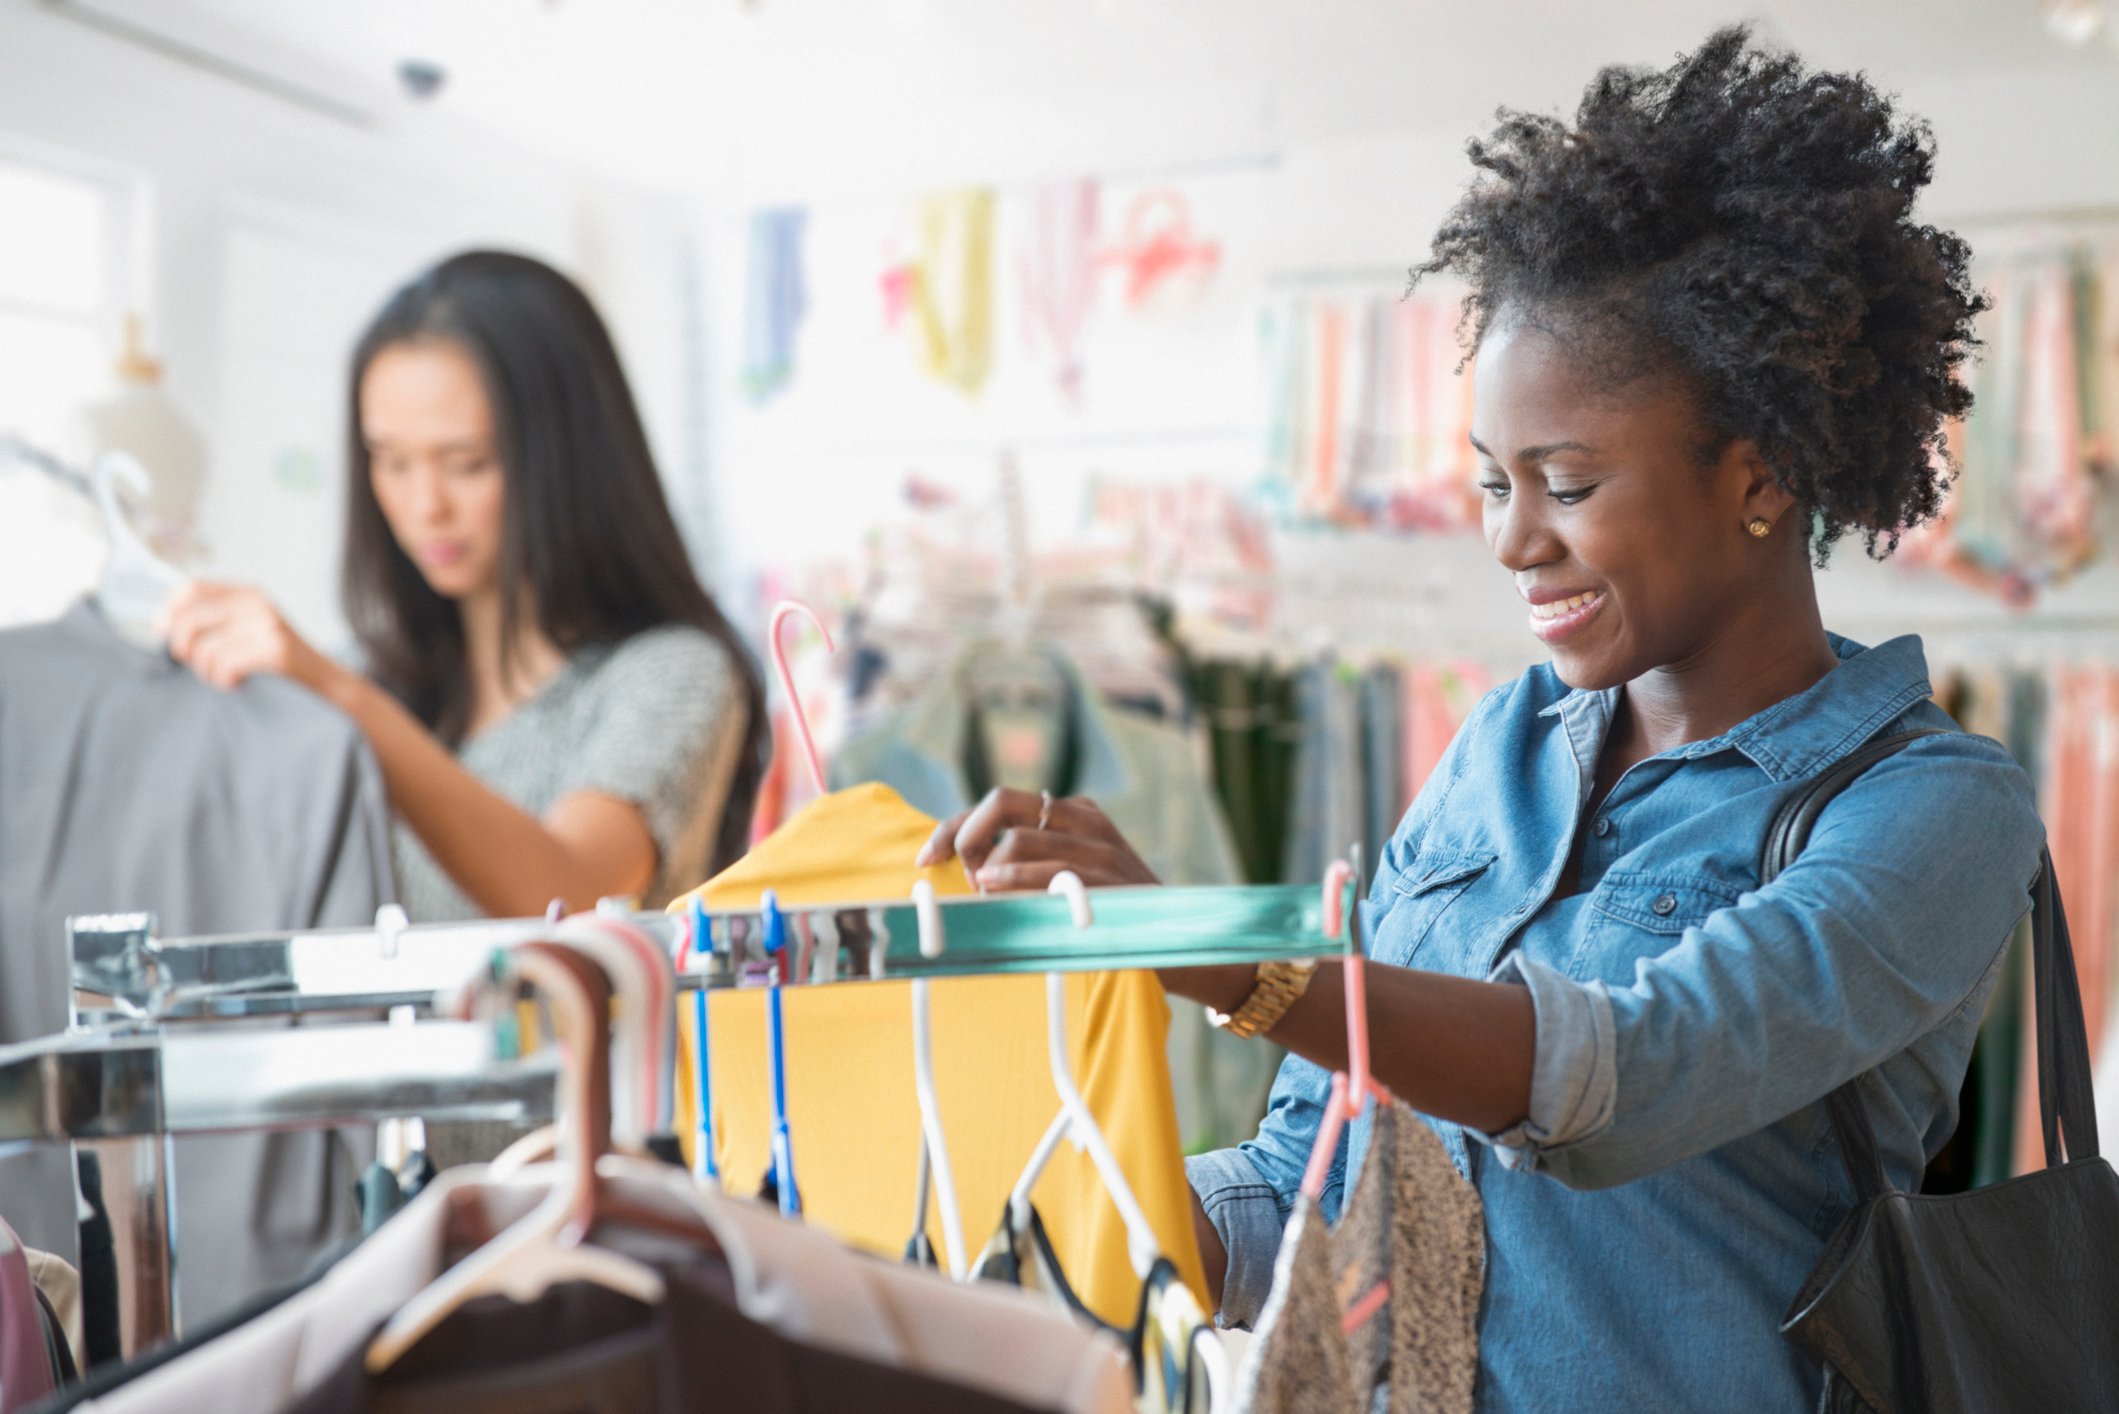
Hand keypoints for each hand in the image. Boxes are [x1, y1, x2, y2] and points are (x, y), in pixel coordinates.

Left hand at [162, 581, 329, 693]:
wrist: (325, 680)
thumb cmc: (279, 660)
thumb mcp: (249, 628)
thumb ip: (213, 620)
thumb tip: (162, 624)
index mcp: (248, 593)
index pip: (191, 587)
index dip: (170, 610)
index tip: (163, 632)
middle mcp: (257, 603)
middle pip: (189, 619)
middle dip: (182, 648)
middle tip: (194, 663)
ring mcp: (267, 625)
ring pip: (204, 649)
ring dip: (206, 672)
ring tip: (223, 677)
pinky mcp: (274, 650)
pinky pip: (224, 666)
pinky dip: (223, 681)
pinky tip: (237, 683)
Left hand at [915, 787, 1161, 891]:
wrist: (1178, 938)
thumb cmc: (1113, 913)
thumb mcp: (1074, 876)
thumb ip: (1032, 863)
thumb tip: (969, 870)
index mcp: (1075, 812)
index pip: (1000, 802)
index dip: (955, 826)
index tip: (927, 856)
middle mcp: (1085, 819)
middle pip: (1002, 802)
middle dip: (964, 835)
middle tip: (954, 872)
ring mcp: (1099, 846)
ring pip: (1017, 838)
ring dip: (986, 869)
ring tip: (983, 897)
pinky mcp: (1107, 877)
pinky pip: (1047, 869)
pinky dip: (1012, 879)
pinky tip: (992, 892)